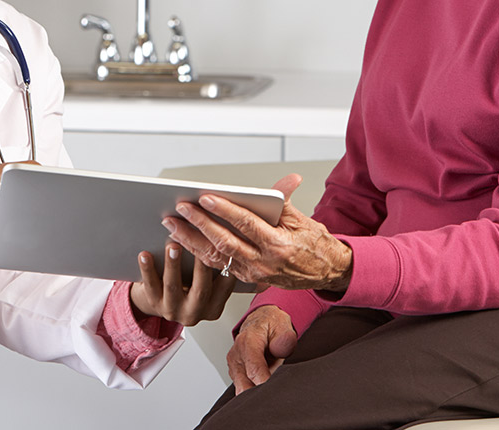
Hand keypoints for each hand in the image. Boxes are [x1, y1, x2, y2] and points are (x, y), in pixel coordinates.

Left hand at [130, 242, 235, 325]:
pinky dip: (147, 269)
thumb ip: (217, 272)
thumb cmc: (189, 288)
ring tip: (173, 246)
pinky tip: (145, 255)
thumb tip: (223, 241)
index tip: (224, 244)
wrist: (161, 301)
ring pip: (173, 286)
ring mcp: (173, 310)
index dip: (226, 264)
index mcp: (214, 308)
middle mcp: (195, 312)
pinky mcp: (154, 303)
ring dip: (173, 265)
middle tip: (200, 243)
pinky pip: (150, 285)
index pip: (225, 286)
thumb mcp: (208, 286)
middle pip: (201, 289)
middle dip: (201, 266)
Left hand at [164, 174, 352, 292]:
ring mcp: (252, 273)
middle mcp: (263, 263)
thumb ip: (285, 201)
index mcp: (278, 245)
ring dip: (190, 241)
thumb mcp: (303, 219)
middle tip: (180, 209)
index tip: (205, 198)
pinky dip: (198, 254)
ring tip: (171, 225)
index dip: (224, 210)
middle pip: (224, 242)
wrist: (326, 272)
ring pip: (215, 258)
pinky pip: (217, 267)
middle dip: (199, 224)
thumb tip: (285, 181)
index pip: (245, 224)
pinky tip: (183, 242)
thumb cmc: (315, 244)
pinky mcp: (246, 278)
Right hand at [228, 305, 296, 394]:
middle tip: (277, 394)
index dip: (265, 383)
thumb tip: (280, 350)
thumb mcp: (283, 325)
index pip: (254, 369)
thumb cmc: (271, 325)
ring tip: (273, 390)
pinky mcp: (235, 374)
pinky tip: (265, 387)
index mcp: (247, 341)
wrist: (260, 322)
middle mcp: (236, 354)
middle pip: (244, 385)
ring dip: (257, 393)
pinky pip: (243, 389)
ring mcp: (233, 366)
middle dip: (261, 393)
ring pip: (242, 390)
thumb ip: (284, 339)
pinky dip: (254, 391)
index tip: (277, 391)